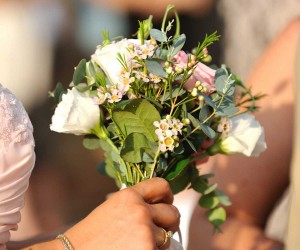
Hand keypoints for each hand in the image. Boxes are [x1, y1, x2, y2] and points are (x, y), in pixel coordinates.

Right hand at [64, 177, 179, 249]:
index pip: (161, 185)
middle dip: (169, 222)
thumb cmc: (90, 235)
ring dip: (160, 241)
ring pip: (168, 235)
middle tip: (160, 230)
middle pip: (172, 212)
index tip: (166, 203)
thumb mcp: (112, 209)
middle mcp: (139, 210)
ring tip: (140, 244)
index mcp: (129, 195)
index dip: (167, 195)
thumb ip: (135, 204)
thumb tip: (157, 207)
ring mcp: (145, 232)